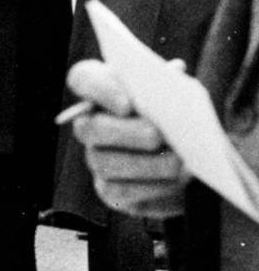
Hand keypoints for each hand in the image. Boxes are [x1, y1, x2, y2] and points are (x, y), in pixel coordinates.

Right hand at [66, 59, 188, 221]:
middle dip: (125, 133)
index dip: (100, 91)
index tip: (127, 104)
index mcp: (102, 89)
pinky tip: (175, 180)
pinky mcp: (109, 189)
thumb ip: (169, 86)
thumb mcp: (176, 94)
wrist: (188, 155)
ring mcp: (96, 158)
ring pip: (107, 163)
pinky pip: (121, 191)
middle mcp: (88, 124)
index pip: (82, 79)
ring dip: (146, 163)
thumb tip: (174, 82)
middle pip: (89, 127)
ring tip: (178, 161)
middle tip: (156, 136)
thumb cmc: (178, 115)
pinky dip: (151, 186)